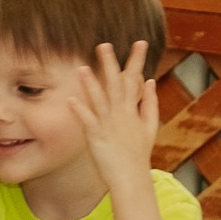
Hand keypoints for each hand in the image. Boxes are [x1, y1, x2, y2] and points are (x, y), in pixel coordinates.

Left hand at [66, 40, 159, 191]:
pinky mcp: (97, 137)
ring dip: (91, 83)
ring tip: (81, 67)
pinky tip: (71, 99)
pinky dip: (80, 110)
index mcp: (133, 110)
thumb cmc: (138, 153)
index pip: (135, 80)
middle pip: (116, 85)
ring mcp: (109, 125)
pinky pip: (87, 121)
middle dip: (110, 64)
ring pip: (99, 100)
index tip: (139, 42)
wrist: (132, 177)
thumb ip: (150, 102)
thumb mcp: (149, 126)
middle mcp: (122, 114)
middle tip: (103, 45)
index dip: (136, 60)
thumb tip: (150, 81)